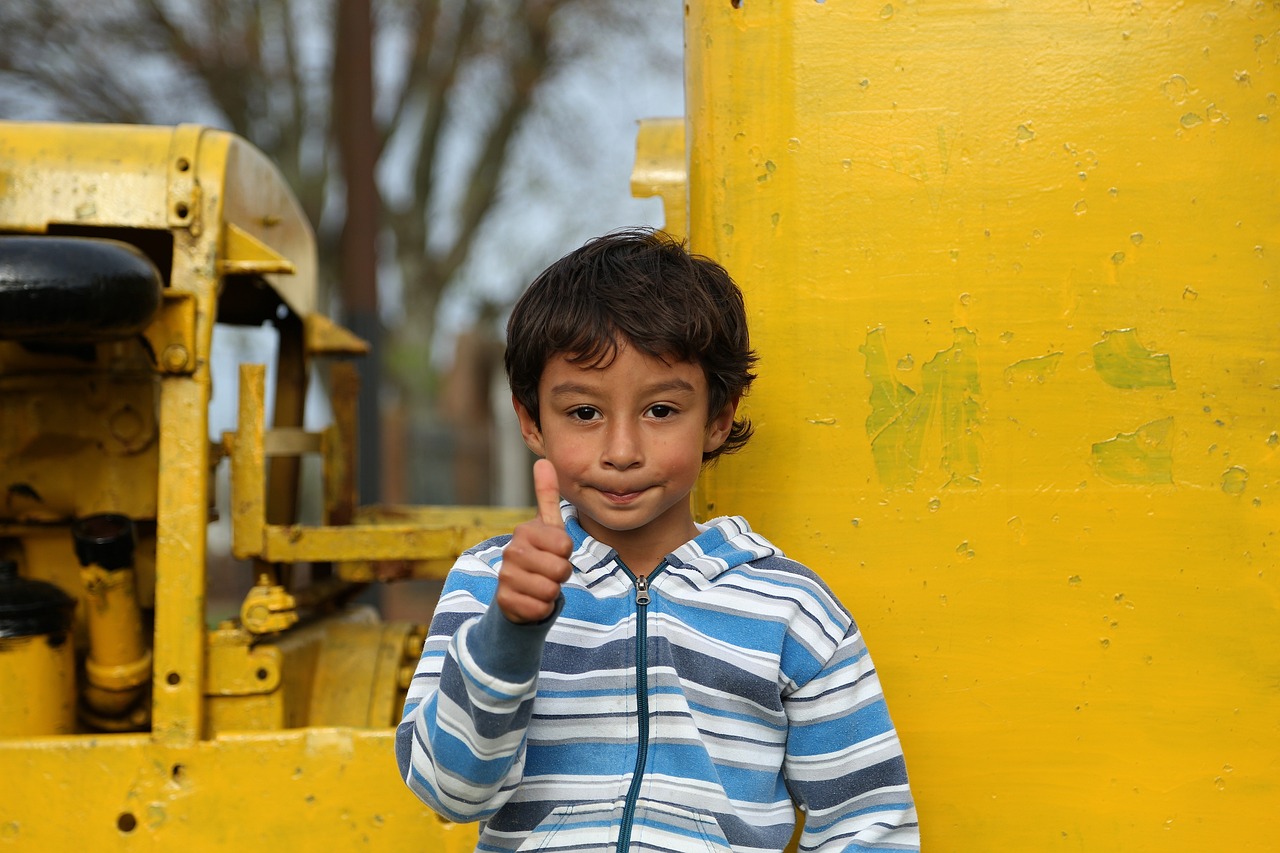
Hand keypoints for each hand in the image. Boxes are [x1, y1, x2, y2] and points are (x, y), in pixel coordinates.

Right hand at [495, 459, 572, 623]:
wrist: (517, 590)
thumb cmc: (539, 555)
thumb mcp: (547, 526)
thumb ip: (547, 495)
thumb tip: (543, 461)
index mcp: (524, 531)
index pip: (565, 545)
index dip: (566, 553)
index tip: (555, 552)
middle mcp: (511, 551)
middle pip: (560, 569)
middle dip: (561, 575)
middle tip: (548, 571)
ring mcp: (505, 577)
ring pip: (551, 591)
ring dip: (552, 592)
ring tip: (540, 584)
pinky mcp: (504, 602)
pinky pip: (540, 609)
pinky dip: (542, 608)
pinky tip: (532, 599)